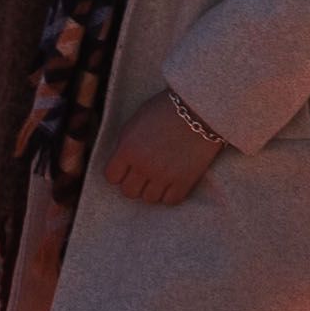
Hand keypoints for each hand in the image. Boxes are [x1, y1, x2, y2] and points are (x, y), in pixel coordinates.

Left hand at [102, 90, 223, 205]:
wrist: (198, 110)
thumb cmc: (165, 110)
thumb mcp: (135, 122)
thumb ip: (126, 144)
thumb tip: (121, 161)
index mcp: (127, 149)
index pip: (111, 176)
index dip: (118, 173)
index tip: (125, 169)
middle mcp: (143, 166)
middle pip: (129, 192)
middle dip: (134, 183)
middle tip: (142, 174)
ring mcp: (164, 176)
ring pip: (149, 199)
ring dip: (152, 189)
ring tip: (158, 177)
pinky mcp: (185, 181)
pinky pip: (170, 201)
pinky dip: (170, 194)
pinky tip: (172, 182)